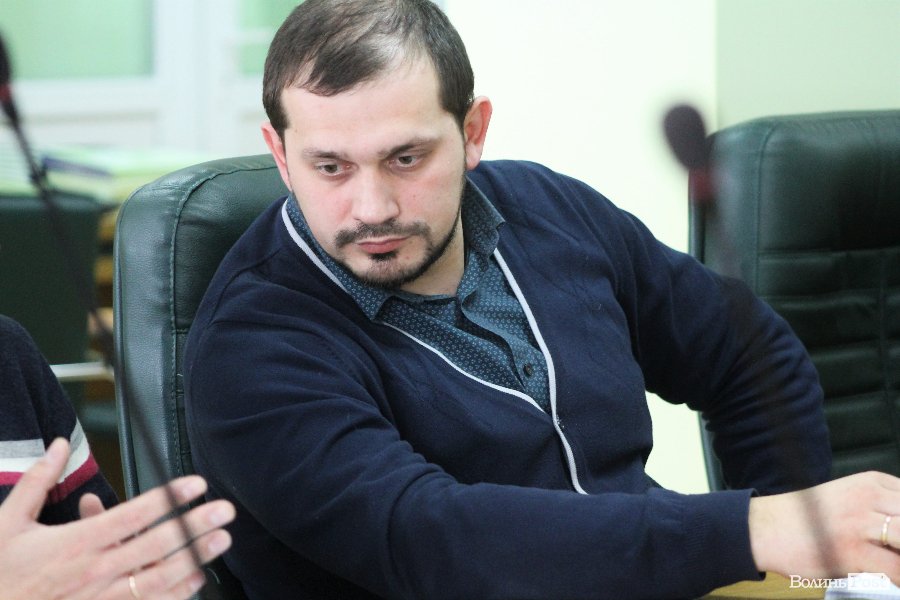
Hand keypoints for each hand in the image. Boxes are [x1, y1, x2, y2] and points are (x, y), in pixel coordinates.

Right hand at [0, 438, 235, 599]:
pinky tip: (196, 580)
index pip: (133, 515)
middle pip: (155, 544)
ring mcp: (101, 597)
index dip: (168, 499)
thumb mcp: (7, 523)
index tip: (195, 484)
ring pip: (158, 578)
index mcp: (76, 543)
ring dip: (193, 558)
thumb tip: (60, 445)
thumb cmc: (0, 574)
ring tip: (221, 541)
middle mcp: (95, 570)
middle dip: (194, 525)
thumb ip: (37, 481)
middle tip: (224, 511)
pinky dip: (175, 593)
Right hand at [749, 471, 899, 580]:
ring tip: (892, 561)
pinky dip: (899, 577)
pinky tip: (892, 579)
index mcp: (869, 483)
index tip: (895, 535)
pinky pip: (895, 568)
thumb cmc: (804, 518)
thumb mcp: (847, 498)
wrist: (765, 528)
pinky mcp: (851, 551)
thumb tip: (898, 533)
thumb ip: (879, 509)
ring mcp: (859, 524)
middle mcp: (867, 498)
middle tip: (894, 546)